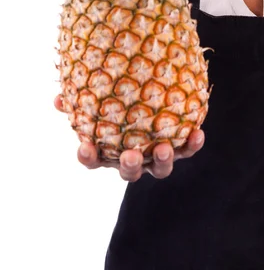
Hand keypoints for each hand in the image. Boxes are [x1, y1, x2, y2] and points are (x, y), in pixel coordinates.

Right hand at [54, 95, 204, 180]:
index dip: (88, 157)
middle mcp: (134, 159)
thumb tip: (57, 98)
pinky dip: (192, 144)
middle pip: (130, 172)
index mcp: (110, 152)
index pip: (94, 160)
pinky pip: (187, 149)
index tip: (84, 146)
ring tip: (163, 148)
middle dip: (130, 166)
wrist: (154, 98)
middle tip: (130, 155)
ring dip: (162, 161)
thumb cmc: (118, 104)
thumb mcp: (98, 101)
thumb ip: (78, 101)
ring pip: (160, 169)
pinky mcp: (179, 148)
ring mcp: (156, 157)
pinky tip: (197, 133)